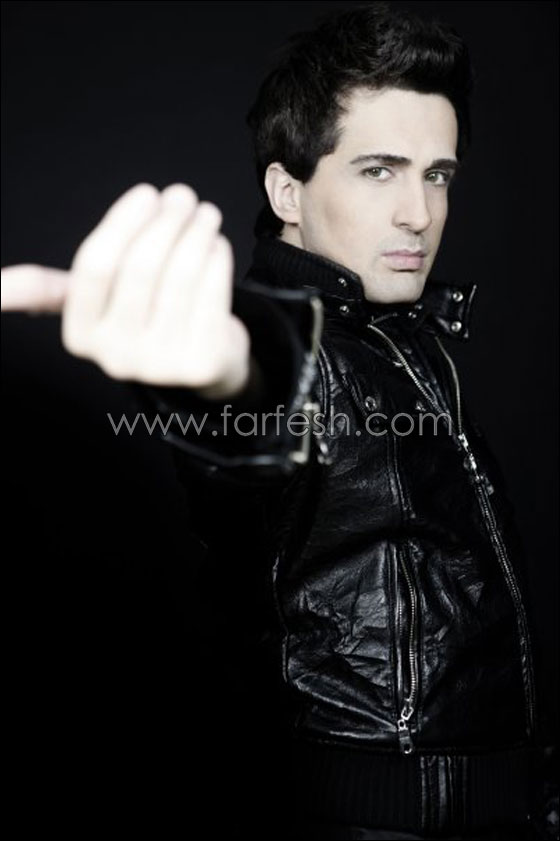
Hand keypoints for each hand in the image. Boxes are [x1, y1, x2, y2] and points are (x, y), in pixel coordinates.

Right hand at [1, 183, 250, 398]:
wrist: (197, 363)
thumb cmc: (141, 317)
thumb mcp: (92, 306)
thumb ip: (48, 288)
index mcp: (80, 335)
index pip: (94, 266)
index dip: (123, 222)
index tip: (147, 193)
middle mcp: (115, 356)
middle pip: (140, 269)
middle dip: (166, 221)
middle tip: (182, 195)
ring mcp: (160, 364)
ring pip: (180, 279)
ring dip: (196, 234)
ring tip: (204, 212)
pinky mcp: (201, 363)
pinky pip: (211, 296)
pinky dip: (217, 261)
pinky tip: (216, 244)